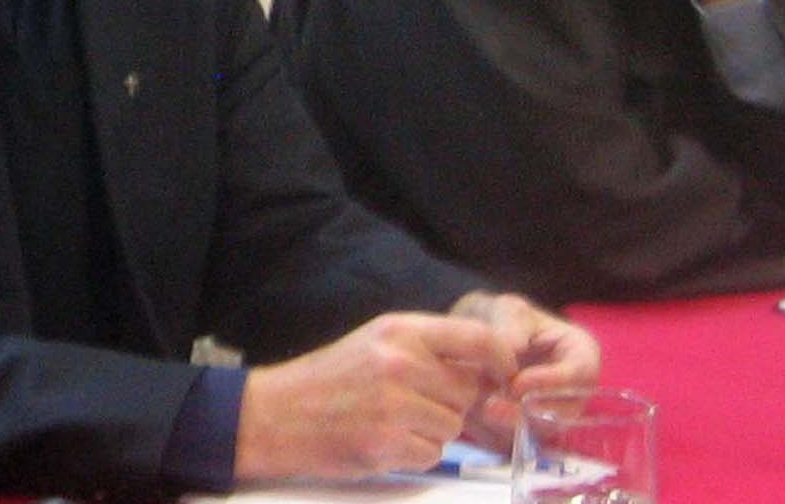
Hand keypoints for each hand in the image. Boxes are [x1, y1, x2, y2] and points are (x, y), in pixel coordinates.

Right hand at [233, 311, 518, 480]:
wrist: (278, 414)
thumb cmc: (332, 378)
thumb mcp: (378, 343)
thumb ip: (428, 349)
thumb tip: (488, 370)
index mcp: (400, 330)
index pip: (477, 338)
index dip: (502, 360)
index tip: (506, 376)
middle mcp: (400, 362)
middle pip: (467, 390)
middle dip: (450, 403)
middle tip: (414, 404)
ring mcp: (393, 404)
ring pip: (452, 425)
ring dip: (431, 431)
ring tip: (393, 421)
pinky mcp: (386, 442)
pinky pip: (432, 454)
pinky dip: (414, 453)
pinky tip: (384, 440)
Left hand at [446, 291, 601, 448]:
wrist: (477, 340)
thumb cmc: (501, 319)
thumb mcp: (507, 309)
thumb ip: (512, 324)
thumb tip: (512, 349)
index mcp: (580, 355)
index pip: (580, 374)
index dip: (551, 382)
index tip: (517, 383)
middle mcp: (573, 392)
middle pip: (565, 413)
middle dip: (529, 412)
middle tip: (492, 405)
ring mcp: (552, 416)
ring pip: (539, 433)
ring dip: (508, 426)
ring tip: (479, 410)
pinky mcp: (526, 434)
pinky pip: (517, 443)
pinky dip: (494, 434)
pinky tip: (472, 417)